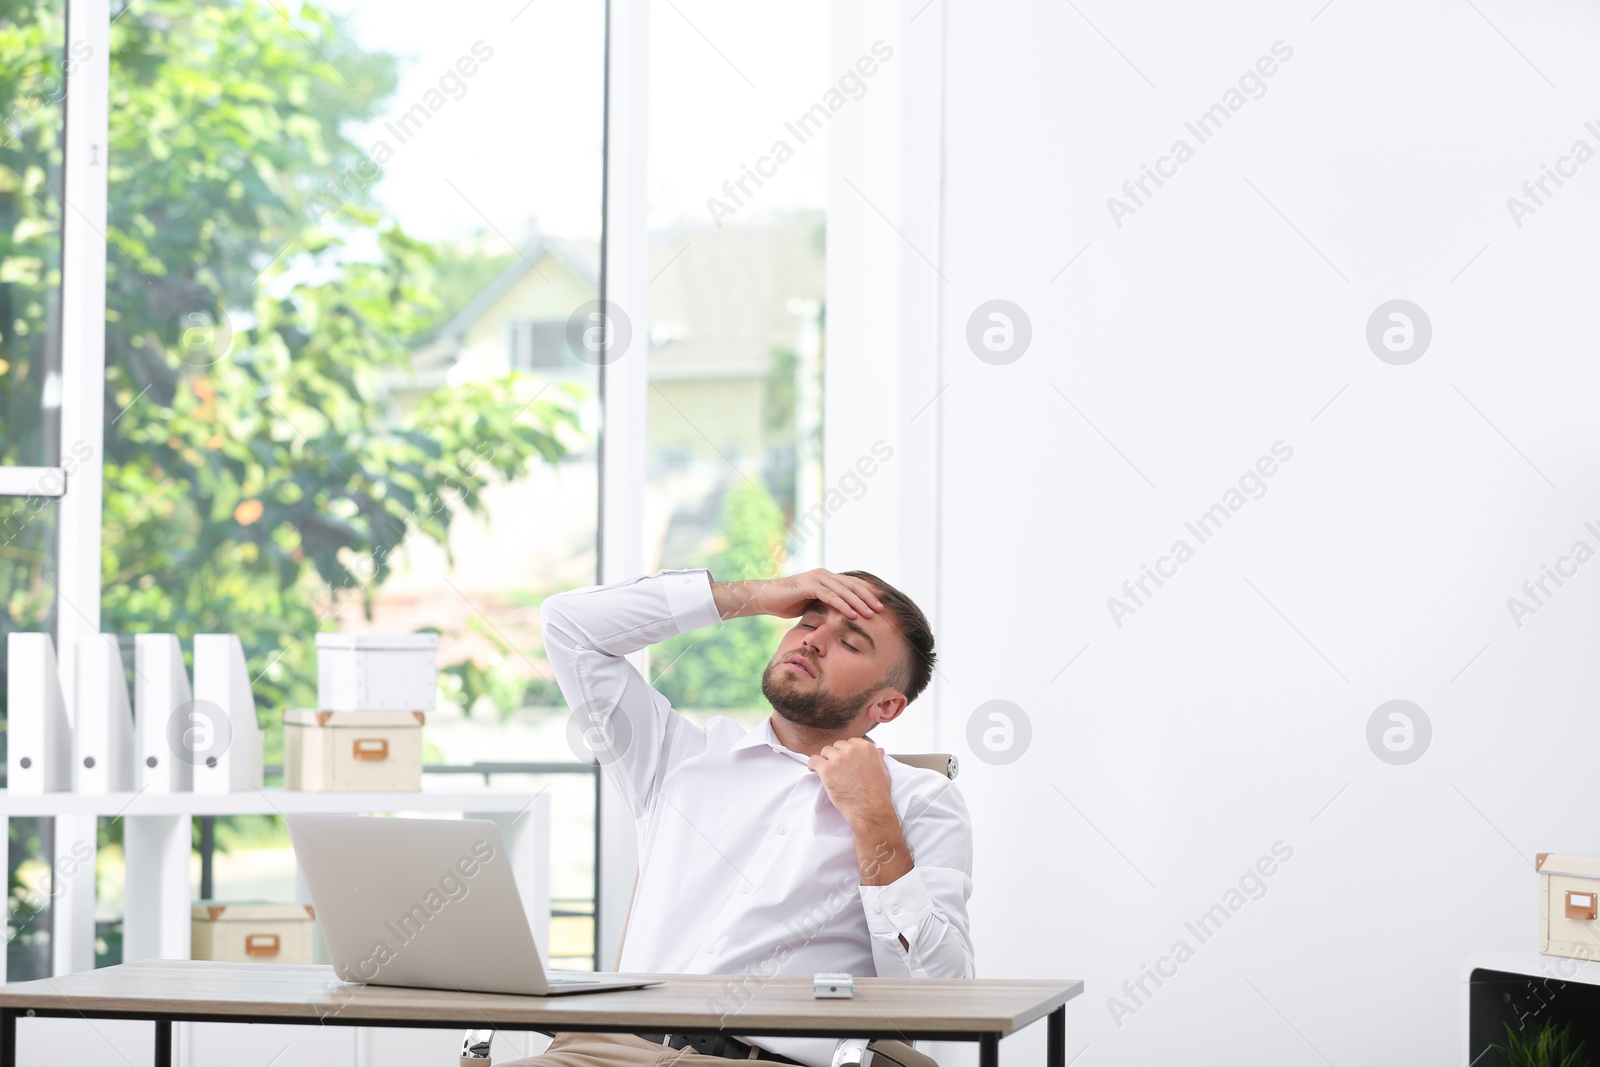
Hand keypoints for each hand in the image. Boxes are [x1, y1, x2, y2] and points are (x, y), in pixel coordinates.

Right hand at [712, 568, 883, 620]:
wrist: (764, 597)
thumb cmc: (786, 602)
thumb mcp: (810, 603)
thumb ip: (824, 604)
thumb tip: (838, 613)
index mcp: (825, 577)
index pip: (851, 583)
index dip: (866, 591)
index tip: (880, 602)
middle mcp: (823, 574)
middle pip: (851, 585)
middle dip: (867, 597)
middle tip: (881, 608)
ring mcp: (816, 578)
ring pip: (844, 590)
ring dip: (859, 602)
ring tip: (871, 614)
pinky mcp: (809, 586)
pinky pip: (830, 596)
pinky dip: (842, 605)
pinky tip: (852, 614)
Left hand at [807, 737, 893, 823]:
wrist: (869, 809)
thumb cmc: (877, 794)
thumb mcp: (883, 772)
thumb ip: (878, 759)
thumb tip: (879, 750)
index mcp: (866, 748)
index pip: (850, 742)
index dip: (846, 752)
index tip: (845, 761)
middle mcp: (852, 750)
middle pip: (836, 746)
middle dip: (836, 756)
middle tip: (837, 769)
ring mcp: (838, 759)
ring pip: (825, 751)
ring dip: (825, 760)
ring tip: (827, 771)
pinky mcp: (827, 769)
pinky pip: (813, 760)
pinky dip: (812, 765)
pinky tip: (814, 770)